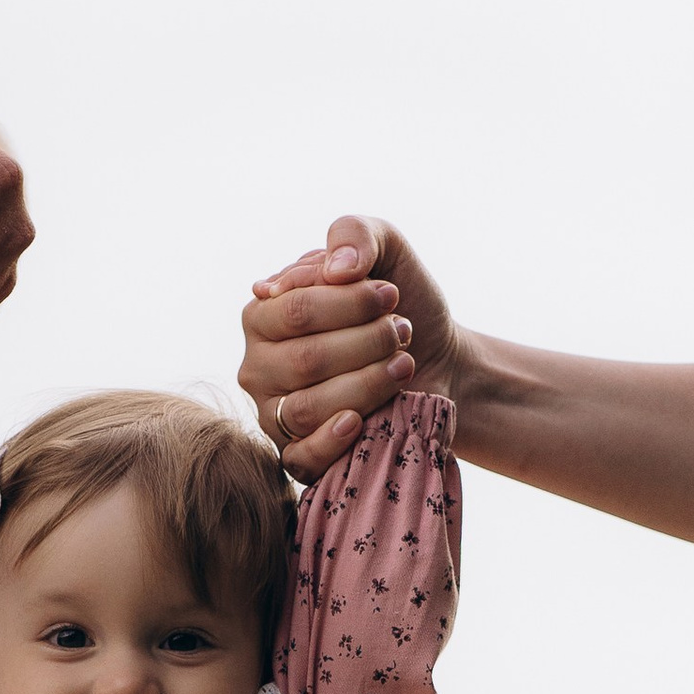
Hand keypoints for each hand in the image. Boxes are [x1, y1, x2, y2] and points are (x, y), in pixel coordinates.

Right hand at [239, 213, 459, 480]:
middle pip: (305, 360)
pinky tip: (360, 420)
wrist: (434, 358)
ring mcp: (273, 413)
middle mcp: (258, 365)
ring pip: (307, 408)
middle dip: (367, 342)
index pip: (295, 310)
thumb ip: (356, 234)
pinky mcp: (297, 454)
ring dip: (367, 383)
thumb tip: (337, 268)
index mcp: (263, 315)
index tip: (392, 295)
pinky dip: (331, 440)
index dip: (350, 302)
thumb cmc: (400, 304)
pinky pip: (300, 458)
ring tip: (402, 364)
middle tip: (402, 331)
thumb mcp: (385, 250)